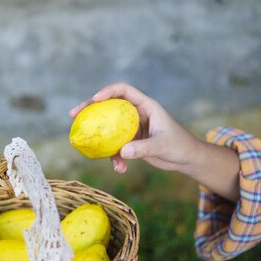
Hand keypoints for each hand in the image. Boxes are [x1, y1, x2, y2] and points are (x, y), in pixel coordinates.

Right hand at [69, 83, 199, 174]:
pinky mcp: (131, 142)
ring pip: (109, 128)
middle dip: (90, 109)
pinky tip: (119, 169)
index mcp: (146, 106)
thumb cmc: (179, 146)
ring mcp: (132, 128)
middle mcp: (136, 113)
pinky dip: (114, 157)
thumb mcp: (162, 146)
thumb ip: (143, 148)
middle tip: (74, 115)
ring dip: (99, 138)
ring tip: (87, 148)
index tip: (95, 99)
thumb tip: (122, 152)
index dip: (108, 91)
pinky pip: (116, 146)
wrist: (186, 159)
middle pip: (109, 106)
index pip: (124, 91)